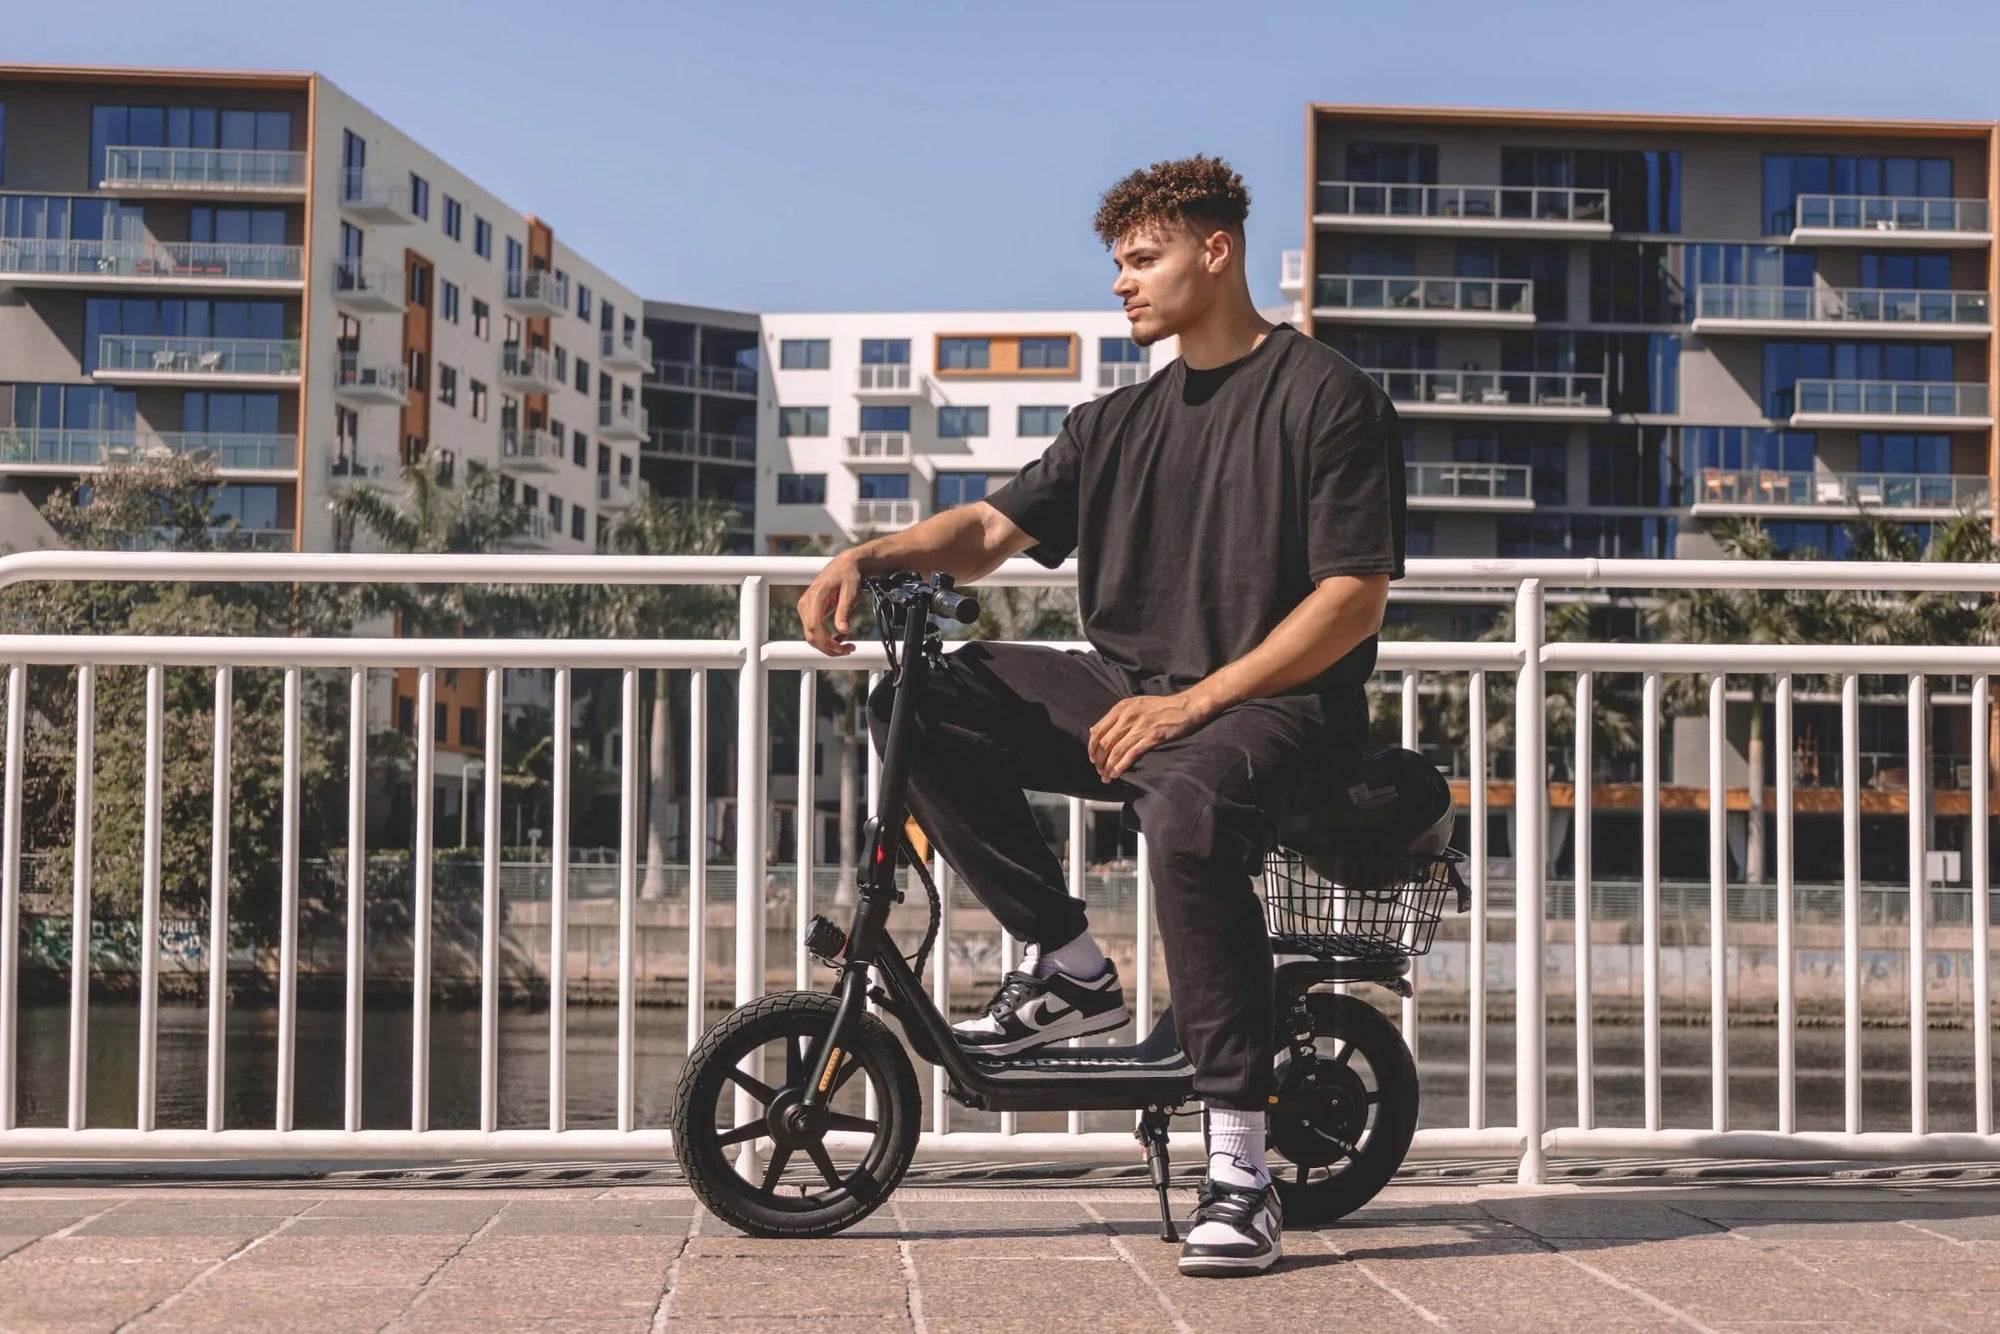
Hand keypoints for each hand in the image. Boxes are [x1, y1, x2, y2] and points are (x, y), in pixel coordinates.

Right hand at [797, 556, 862, 656]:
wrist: (845, 565)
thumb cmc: (848, 575)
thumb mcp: (850, 593)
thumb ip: (844, 612)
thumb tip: (842, 630)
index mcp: (815, 596)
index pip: (814, 627)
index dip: (827, 642)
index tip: (842, 648)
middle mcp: (806, 603)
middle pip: (811, 635)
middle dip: (829, 648)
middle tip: (847, 650)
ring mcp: (805, 607)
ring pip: (811, 636)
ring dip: (828, 645)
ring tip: (846, 645)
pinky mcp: (808, 611)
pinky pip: (813, 630)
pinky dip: (826, 639)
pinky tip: (839, 638)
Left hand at [1087, 692, 1215, 780]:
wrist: (1186, 707)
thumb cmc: (1161, 707)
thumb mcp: (1134, 705)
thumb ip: (1115, 717)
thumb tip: (1094, 730)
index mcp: (1122, 708)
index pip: (1098, 730)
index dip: (1092, 748)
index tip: (1093, 758)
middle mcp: (1128, 716)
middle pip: (1105, 743)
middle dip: (1099, 761)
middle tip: (1099, 771)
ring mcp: (1140, 726)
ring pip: (1116, 751)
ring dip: (1109, 767)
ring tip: (1107, 776)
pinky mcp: (1153, 737)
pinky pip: (1131, 754)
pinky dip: (1121, 766)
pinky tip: (1117, 773)